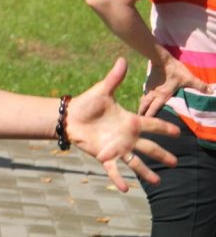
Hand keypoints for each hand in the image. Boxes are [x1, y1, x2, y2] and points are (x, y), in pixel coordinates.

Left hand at [66, 58, 178, 191]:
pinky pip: (114, 169)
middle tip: (175, 162)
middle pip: (148, 147)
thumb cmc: (87, 104)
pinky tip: (125, 189)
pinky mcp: (104, 155)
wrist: (69, 116)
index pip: (151, 124)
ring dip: (146, 172)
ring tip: (158, 181)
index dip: (164, 127)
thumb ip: (114, 78)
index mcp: (129, 121)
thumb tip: (122, 59)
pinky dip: (118, 179)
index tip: (177, 132)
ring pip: (135, 161)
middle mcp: (126, 137)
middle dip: (162, 154)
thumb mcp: (102, 90)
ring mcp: (117, 147)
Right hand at [140, 54, 212, 116]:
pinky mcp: (148, 82)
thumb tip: (212, 91)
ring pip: (143, 99)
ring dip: (141, 106)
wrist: (161, 59)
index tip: (145, 123)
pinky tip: (144, 99)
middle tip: (139, 120)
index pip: (154, 108)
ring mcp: (150, 88)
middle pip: (145, 105)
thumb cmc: (174, 70)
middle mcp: (154, 93)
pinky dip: (143, 98)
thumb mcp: (188, 78)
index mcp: (163, 95)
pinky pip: (145, 93)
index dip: (150, 116)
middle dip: (141, 113)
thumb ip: (199, 86)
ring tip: (139, 112)